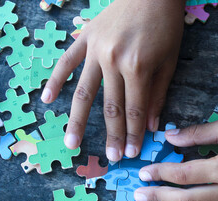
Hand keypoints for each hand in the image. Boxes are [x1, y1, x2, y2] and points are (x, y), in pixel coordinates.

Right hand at [41, 0, 184, 161]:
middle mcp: (113, 62)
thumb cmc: (165, 26)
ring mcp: (95, 50)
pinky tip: (48, 101)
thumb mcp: (169, 61)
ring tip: (72, 143)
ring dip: (78, 121)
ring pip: (84, 92)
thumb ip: (158, 94)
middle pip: (111, 107)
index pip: (135, 111)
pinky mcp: (85, 39)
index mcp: (138, 68)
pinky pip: (66, 63)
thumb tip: (150, 126)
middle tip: (110, 157)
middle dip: (112, 135)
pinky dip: (55, 81)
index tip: (131, 152)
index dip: (133, 135)